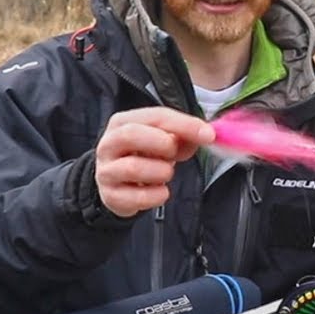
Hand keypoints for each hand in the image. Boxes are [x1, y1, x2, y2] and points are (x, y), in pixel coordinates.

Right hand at [94, 107, 214, 217]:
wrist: (118, 186)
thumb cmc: (143, 157)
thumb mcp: (162, 141)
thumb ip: (182, 136)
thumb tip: (205, 135)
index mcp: (123, 122)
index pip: (154, 116)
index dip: (184, 124)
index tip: (208, 135)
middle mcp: (109, 144)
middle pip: (131, 134)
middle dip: (162, 143)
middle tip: (175, 153)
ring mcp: (106, 170)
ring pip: (133, 168)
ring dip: (161, 171)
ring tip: (166, 173)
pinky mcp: (110, 196)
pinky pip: (138, 197)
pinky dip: (157, 195)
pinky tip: (160, 191)